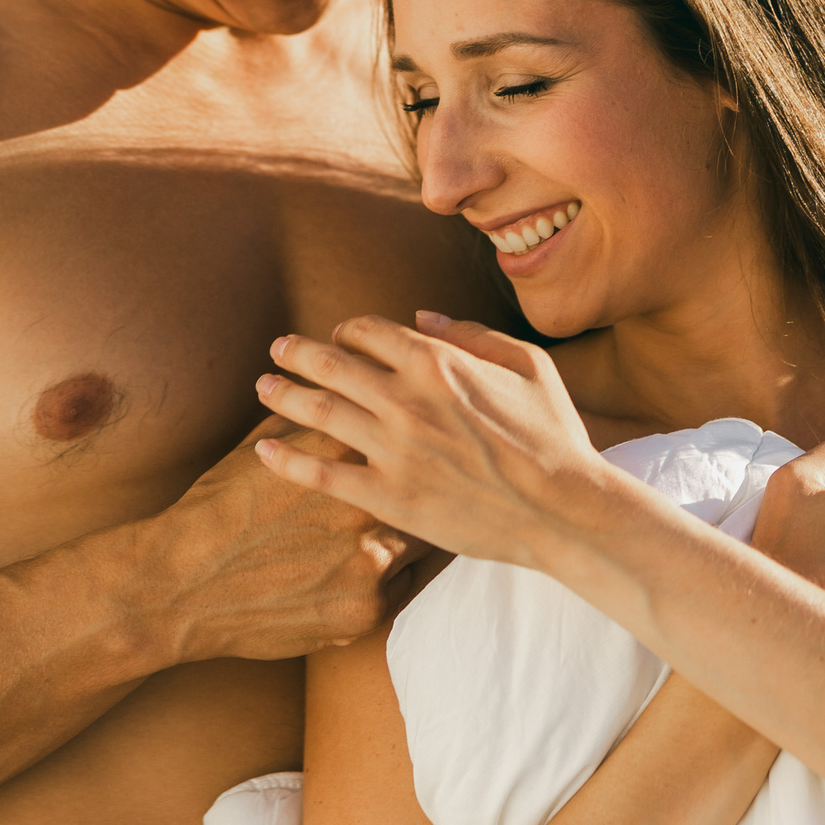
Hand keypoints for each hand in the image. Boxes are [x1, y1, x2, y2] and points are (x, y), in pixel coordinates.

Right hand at [156, 413, 424, 661]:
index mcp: (341, 454)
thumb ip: (314, 418)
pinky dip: (397, 575)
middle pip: (429, 487)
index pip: (405, 431)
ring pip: (425, 540)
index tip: (427, 432)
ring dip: (421, 530)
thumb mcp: (264, 443)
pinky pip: (405, 586)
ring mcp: (369, 561)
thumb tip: (349, 388)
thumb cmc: (219, 507)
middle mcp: (363, 504)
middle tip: (441, 477)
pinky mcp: (365, 609)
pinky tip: (385, 564)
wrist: (179, 583)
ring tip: (426, 521)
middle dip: (430, 482)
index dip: (418, 431)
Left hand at [252, 312, 611, 568]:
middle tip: (277, 350)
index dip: (348, 331)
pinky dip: (287, 459)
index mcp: (438, 362)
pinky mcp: (387, 497)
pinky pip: (321, 474)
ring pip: (318, 411)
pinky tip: (264, 451)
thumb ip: (472, 334)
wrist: (561, 508)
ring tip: (264, 387)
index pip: (369, 332)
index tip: (340, 337)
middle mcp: (406, 399)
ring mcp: (393, 449)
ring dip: (283, 394)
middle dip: (297, 352)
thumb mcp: (528, 364)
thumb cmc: (553, 434)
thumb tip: (421, 316)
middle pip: (331, 364)